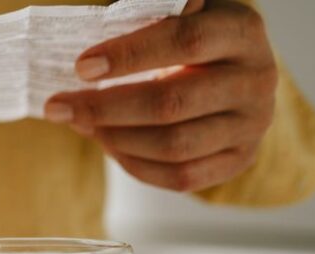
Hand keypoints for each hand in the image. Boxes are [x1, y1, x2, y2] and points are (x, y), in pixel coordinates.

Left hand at [45, 0, 276, 191]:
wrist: (231, 73)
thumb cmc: (188, 37)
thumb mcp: (176, 13)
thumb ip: (151, 11)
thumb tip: (114, 21)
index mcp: (242, 31)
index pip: (185, 41)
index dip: (129, 55)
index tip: (81, 67)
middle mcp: (256, 79)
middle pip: (172, 103)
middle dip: (105, 108)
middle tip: (57, 107)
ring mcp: (251, 125)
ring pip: (173, 145)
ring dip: (114, 138)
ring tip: (81, 123)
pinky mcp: (239, 159)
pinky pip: (180, 176)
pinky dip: (134, 164)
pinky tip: (108, 143)